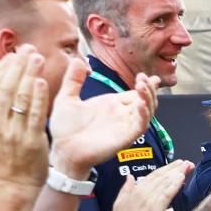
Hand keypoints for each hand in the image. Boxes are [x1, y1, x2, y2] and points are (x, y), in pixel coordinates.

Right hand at [0, 47, 49, 193]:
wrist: (12, 185)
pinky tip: (41, 82)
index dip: (1, 69)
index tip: (12, 55)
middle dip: (17, 66)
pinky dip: (37, 97)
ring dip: (29, 75)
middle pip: (6, 87)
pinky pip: (34, 115)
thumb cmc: (0, 159)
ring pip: (20, 97)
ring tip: (37, 58)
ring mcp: (14, 131)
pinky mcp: (31, 140)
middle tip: (28, 49)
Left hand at [47, 60, 154, 176]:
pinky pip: (141, 125)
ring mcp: (124, 126)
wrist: (62, 150)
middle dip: (148, 88)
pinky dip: (144, 114)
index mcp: (111, 105)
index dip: (144, 85)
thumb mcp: (67, 98)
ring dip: (148, 98)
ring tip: (143, 85)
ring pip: (147, 111)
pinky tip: (141, 104)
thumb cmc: (64, 128)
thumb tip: (78, 60)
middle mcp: (121, 115)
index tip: (148, 75)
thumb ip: (74, 79)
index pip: (134, 93)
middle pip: (145, 100)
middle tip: (144, 78)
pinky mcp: (125, 137)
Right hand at [108, 161, 192, 210]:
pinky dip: (176, 184)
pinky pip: (168, 193)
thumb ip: (126, 187)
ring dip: (179, 173)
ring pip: (166, 182)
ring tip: (188, 166)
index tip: (175, 164)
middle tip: (186, 162)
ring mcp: (150, 199)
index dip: (166, 168)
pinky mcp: (156, 208)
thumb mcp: (120, 200)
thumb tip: (130, 177)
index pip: (154, 175)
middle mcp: (143, 191)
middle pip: (162, 176)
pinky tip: (182, 177)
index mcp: (136, 189)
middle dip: (175, 168)